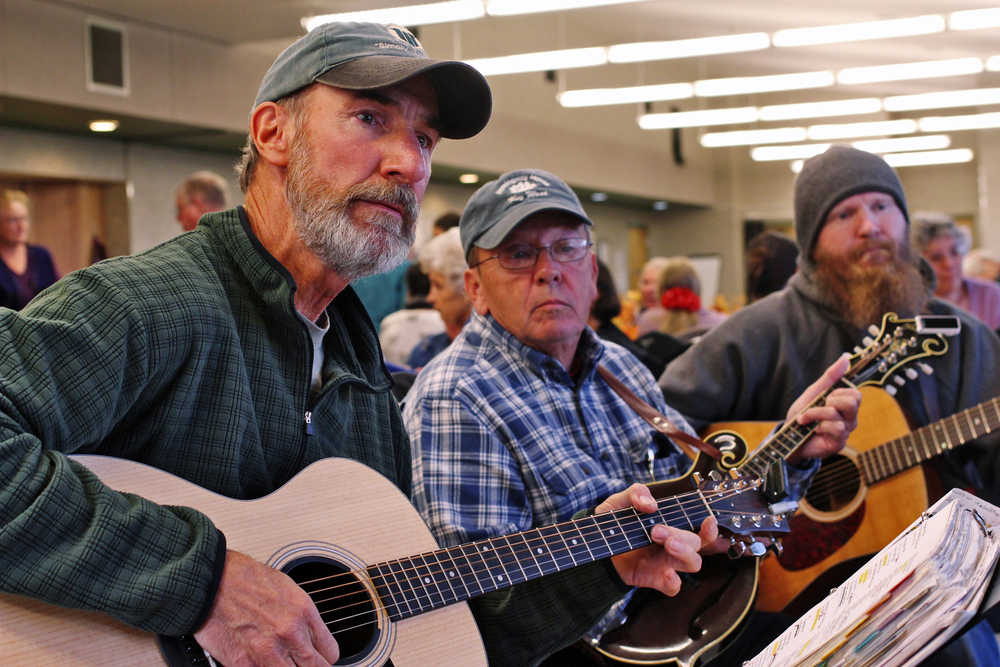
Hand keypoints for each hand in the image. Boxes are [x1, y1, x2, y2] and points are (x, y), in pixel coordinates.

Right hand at [193, 550, 338, 665]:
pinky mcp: (244, 664)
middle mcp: (290, 633)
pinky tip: (260, 662)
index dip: (324, 658)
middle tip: (303, 664)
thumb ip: (300, 616)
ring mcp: (268, 652)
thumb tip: (308, 635)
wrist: (212, 580)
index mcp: (303, 612)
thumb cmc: (244, 579)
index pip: (330, 652)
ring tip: (280, 661)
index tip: (319, 658)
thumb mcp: (286, 588)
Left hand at [597, 484, 722, 595]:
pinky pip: (673, 586)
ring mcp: (666, 562)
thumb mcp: (620, 501)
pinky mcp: (654, 578)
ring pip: (693, 563)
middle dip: (681, 535)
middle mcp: (674, 544)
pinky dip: (673, 582)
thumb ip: (635, 493)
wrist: (596, 544)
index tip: (708, 520)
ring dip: (684, 553)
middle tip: (656, 530)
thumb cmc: (614, 522)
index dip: (710, 528)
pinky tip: (666, 575)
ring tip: (666, 543)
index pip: (701, 528)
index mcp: (672, 525)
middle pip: (695, 544)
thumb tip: (651, 504)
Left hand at [785, 354, 860, 463]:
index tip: (824, 397)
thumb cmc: (802, 413)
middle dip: (829, 400)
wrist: (788, 435)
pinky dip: (819, 426)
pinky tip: (813, 430)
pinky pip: (836, 428)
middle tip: (818, 406)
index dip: (838, 392)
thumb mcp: (814, 391)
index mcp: (845, 405)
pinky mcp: (839, 442)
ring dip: (816, 414)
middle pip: (853, 402)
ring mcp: (845, 431)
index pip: (855, 394)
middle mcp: (849, 418)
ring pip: (837, 415)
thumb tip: (846, 357)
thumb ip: (831, 376)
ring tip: (806, 419)